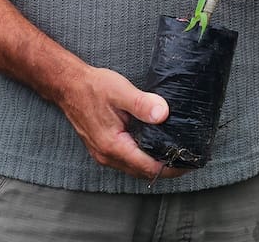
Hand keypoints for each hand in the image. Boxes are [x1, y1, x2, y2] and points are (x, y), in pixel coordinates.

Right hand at [58, 65, 185, 179]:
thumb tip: (164, 114)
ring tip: (173, 152)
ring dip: (153, 164)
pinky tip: (151, 145)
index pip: (148, 167)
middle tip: (187, 158)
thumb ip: (142, 104)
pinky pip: (126, 160)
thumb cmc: (92, 87)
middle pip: (142, 172)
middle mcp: (107, 156)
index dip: (171, 167)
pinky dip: (141, 157)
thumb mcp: (120, 91)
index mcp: (113, 146)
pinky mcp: (102, 148)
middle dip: (166, 168)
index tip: (189, 162)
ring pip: (134, 167)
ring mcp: (103, 154)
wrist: (68, 86)